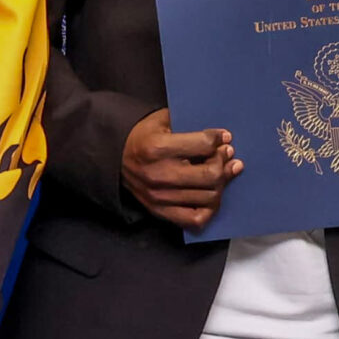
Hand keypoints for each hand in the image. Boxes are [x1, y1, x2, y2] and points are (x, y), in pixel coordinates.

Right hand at [122, 108, 239, 231]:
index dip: (219, 138)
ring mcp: (159, 195)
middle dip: (223, 162)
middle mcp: (158, 173)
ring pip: (209, 196)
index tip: (224, 137)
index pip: (204, 144)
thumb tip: (222, 138)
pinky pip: (196, 218)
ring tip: (220, 173)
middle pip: (211, 174)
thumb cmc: (141, 136)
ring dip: (221, 184)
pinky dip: (209, 209)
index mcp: (156, 147)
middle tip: (225, 155)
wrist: (113, 157)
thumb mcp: (160, 120)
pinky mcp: (159, 210)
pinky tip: (210, 196)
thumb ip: (189, 124)